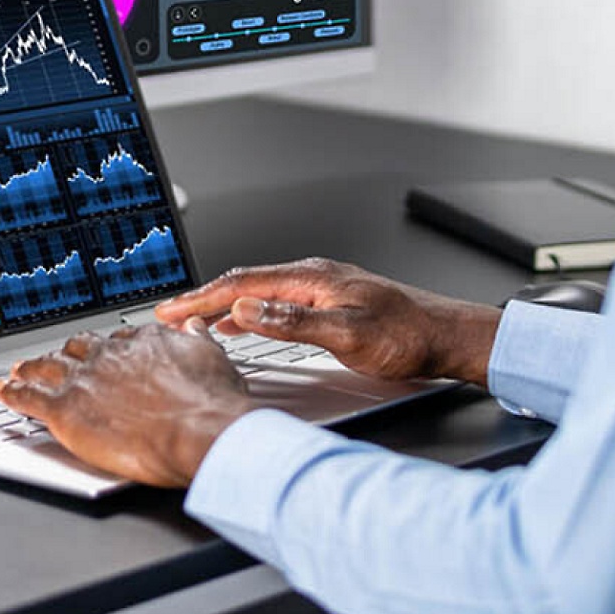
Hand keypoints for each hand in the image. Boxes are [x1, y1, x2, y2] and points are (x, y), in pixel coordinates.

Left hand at [0, 325, 260, 487]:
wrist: (199, 431)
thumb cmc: (212, 403)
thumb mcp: (213, 358)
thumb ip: (196, 340)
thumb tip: (193, 325)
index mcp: (142, 342)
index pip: (116, 341)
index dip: (108, 350)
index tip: (105, 354)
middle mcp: (108, 355)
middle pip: (77, 349)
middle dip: (66, 354)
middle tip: (58, 358)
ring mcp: (83, 380)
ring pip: (47, 367)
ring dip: (31, 368)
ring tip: (21, 369)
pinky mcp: (65, 409)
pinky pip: (28, 397)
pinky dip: (12, 392)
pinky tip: (3, 391)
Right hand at [154, 258, 501, 385]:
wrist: (446, 337)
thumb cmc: (407, 336)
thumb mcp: (346, 335)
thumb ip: (292, 322)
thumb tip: (245, 311)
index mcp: (310, 278)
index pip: (241, 286)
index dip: (201, 300)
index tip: (171, 312)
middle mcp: (312, 276)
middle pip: (242, 284)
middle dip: (202, 299)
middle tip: (169, 316)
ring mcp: (319, 288)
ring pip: (256, 292)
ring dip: (221, 306)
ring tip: (192, 321)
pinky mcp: (327, 302)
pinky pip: (272, 301)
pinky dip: (245, 311)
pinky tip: (240, 324)